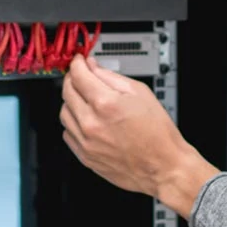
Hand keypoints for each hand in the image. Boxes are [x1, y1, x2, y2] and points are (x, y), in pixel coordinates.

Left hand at [60, 55, 194, 199]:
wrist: (163, 166)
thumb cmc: (157, 132)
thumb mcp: (141, 93)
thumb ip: (112, 77)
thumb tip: (94, 68)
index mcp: (106, 104)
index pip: (78, 76)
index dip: (77, 64)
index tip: (80, 60)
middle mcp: (91, 123)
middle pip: (66, 92)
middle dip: (72, 79)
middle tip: (82, 75)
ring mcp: (85, 142)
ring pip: (63, 113)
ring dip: (71, 101)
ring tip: (87, 99)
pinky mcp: (84, 156)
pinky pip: (67, 133)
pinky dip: (74, 122)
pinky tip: (88, 119)